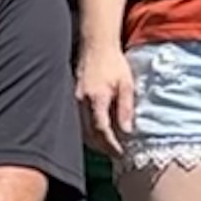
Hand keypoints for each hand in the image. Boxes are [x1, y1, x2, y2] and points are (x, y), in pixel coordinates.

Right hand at [76, 42, 135, 157]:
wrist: (96, 46)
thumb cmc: (113, 63)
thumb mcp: (126, 84)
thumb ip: (125, 108)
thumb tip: (127, 131)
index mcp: (96, 98)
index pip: (102, 130)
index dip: (111, 145)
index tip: (121, 153)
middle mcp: (82, 102)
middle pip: (90, 135)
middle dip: (103, 148)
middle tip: (117, 154)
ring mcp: (75, 101)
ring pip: (83, 130)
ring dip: (96, 142)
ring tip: (110, 147)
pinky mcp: (73, 99)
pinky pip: (79, 122)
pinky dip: (90, 132)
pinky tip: (100, 133)